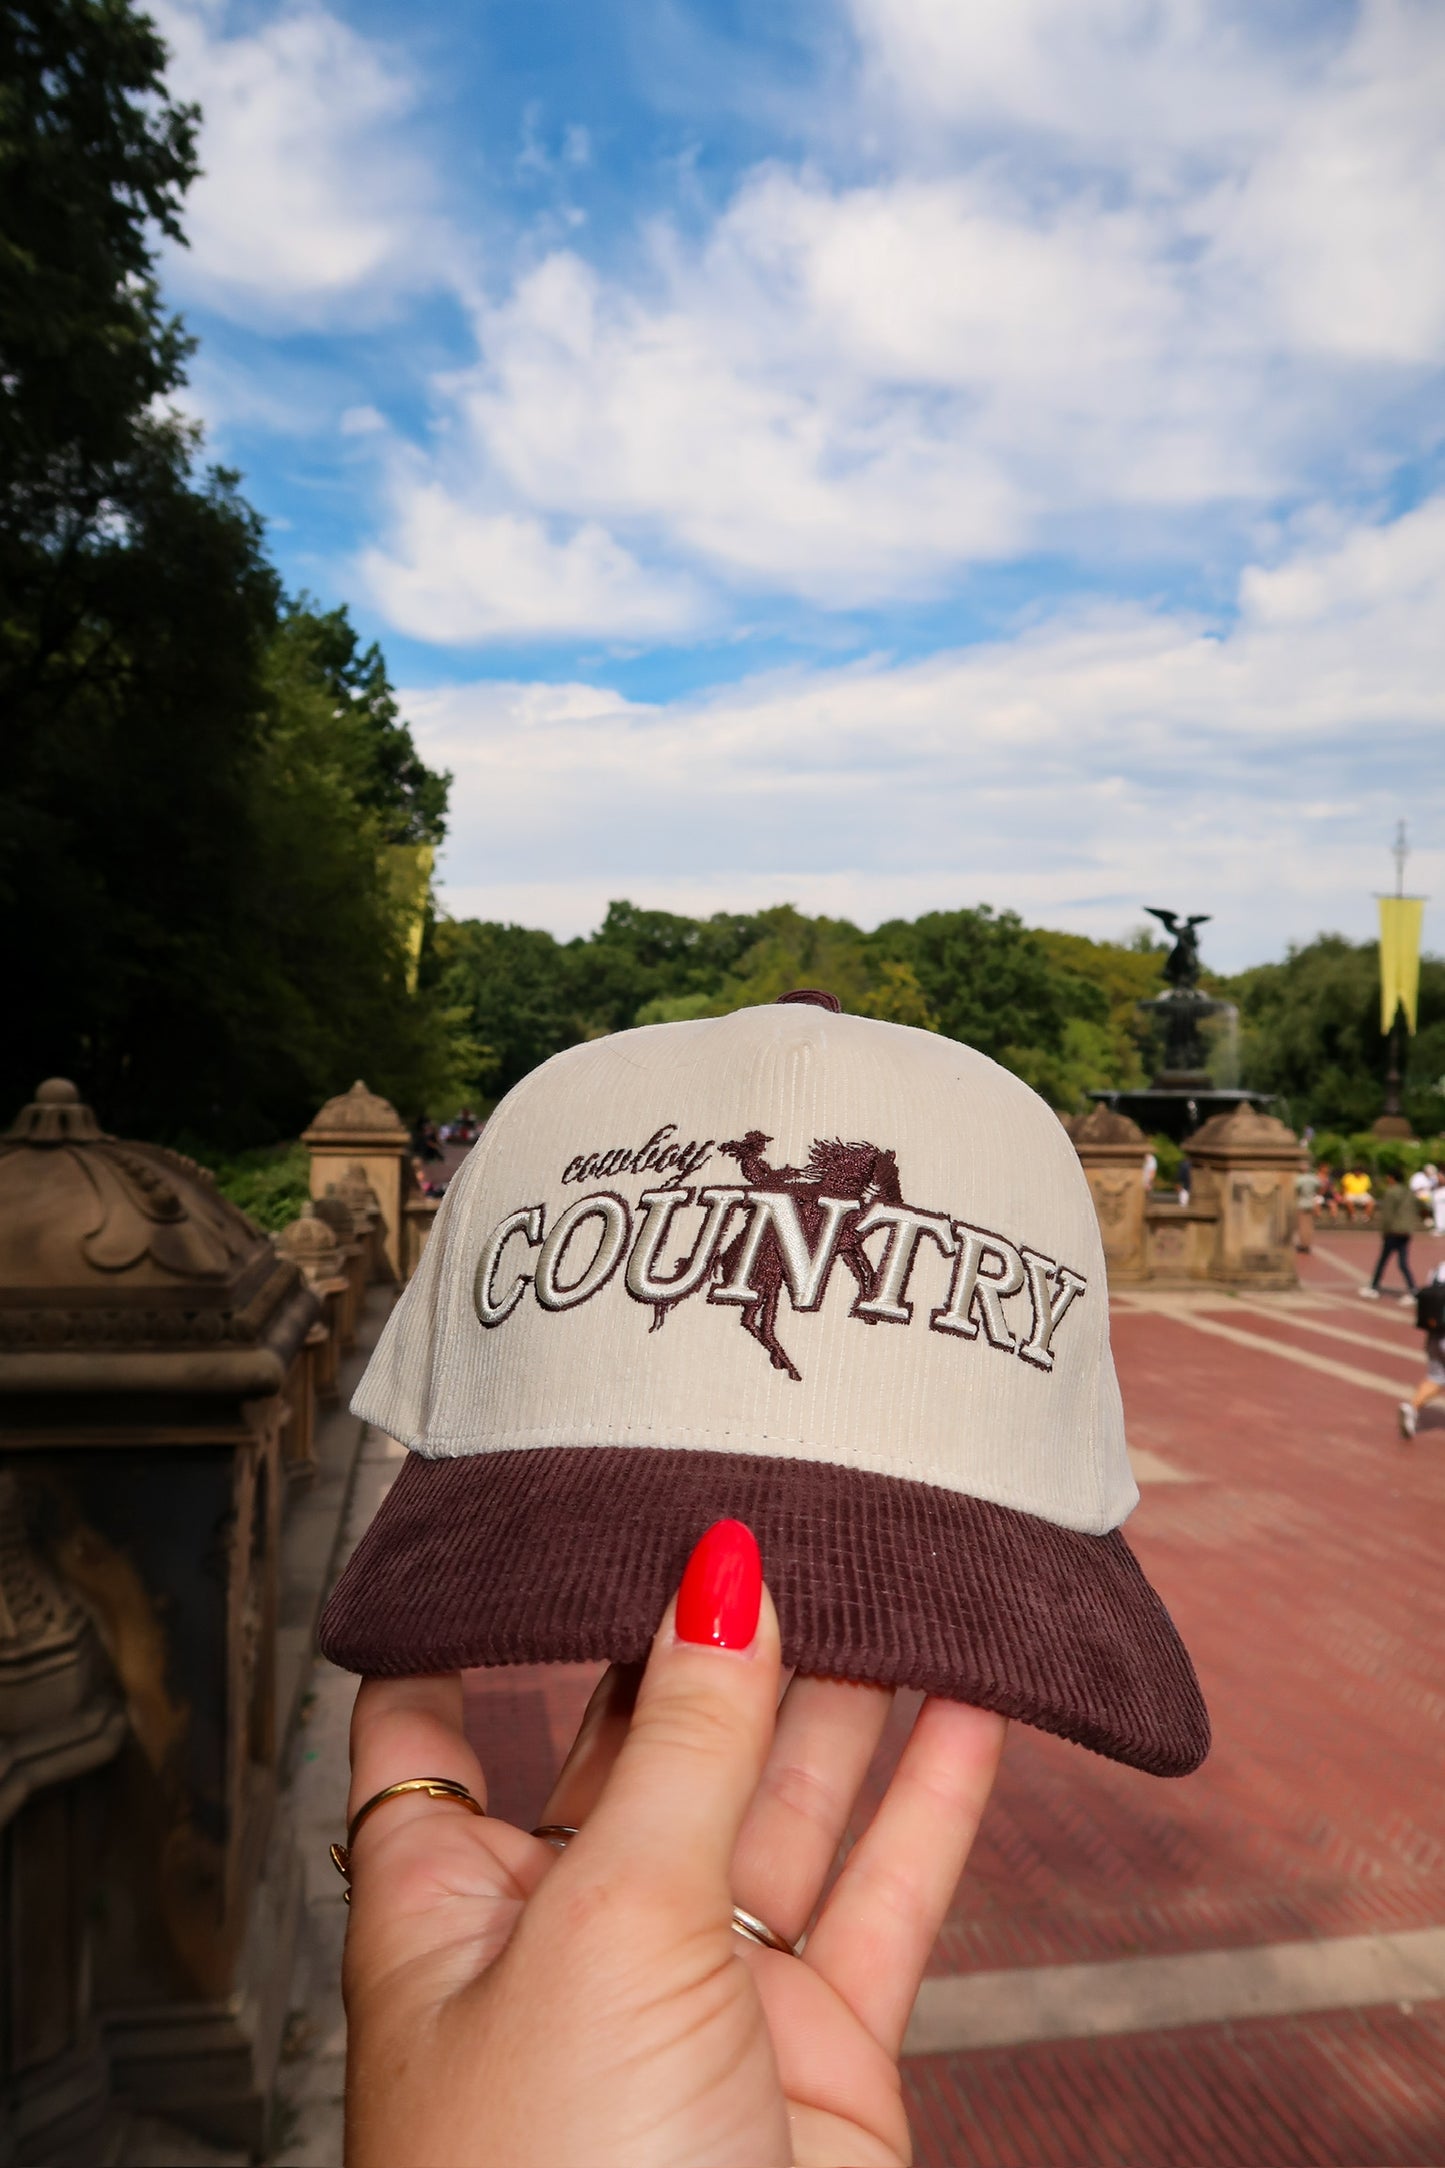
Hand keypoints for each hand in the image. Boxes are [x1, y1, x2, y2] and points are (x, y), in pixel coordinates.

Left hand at [341, 1523, 1004, 2166]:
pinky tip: (972, 1702)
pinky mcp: (816, 2052)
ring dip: (839, 1691)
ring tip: (893, 1565)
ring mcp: (700, 1989)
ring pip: (780, 1801)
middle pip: (637, 1734)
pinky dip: (933, 1796)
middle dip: (706, 1626)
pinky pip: (884, 1896)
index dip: (476, 1605)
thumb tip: (715, 1571)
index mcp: (448, 1902)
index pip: (428, 1715)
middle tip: (774, 1496)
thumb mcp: (607, 1921)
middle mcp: (569, 1932)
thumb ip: (680, 1740)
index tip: (534, 1494)